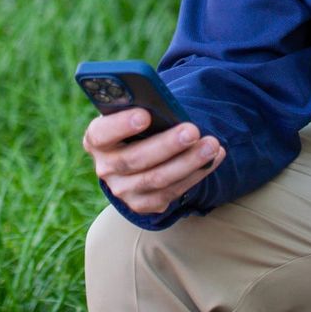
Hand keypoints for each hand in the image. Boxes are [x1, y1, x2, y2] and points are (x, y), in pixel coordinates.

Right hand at [82, 107, 225, 216]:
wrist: (137, 156)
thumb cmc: (138, 125)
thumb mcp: (132, 113)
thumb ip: (141, 108)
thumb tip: (165, 106)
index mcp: (96, 139)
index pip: (101, 134)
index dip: (120, 125)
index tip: (145, 115)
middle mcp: (105, 167)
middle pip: (135, 159)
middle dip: (167, 145)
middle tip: (193, 131)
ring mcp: (123, 190)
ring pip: (158, 179)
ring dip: (189, 162)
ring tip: (212, 145)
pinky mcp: (144, 204)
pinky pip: (172, 192)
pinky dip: (196, 174)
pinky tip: (214, 157)